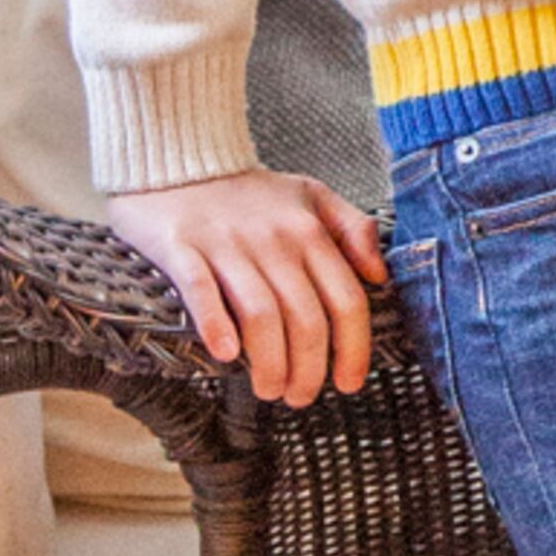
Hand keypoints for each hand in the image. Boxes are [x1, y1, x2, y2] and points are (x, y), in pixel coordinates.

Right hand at [108, 172, 385, 406]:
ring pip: (260, 314)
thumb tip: (379, 275)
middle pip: (305, 318)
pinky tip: (225, 355)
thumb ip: (353, 229)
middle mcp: (274, 240)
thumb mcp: (312, 195)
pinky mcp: (180, 247)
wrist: (177, 157)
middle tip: (300, 397)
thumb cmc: (248, 190)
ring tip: (268, 389)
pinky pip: (201, 291)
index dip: (354, 349)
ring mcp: (226, 244)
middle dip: (308, 369)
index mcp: (310, 232)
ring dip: (269, 362)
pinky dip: (215, 325)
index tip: (349, 384)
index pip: (346, 300)